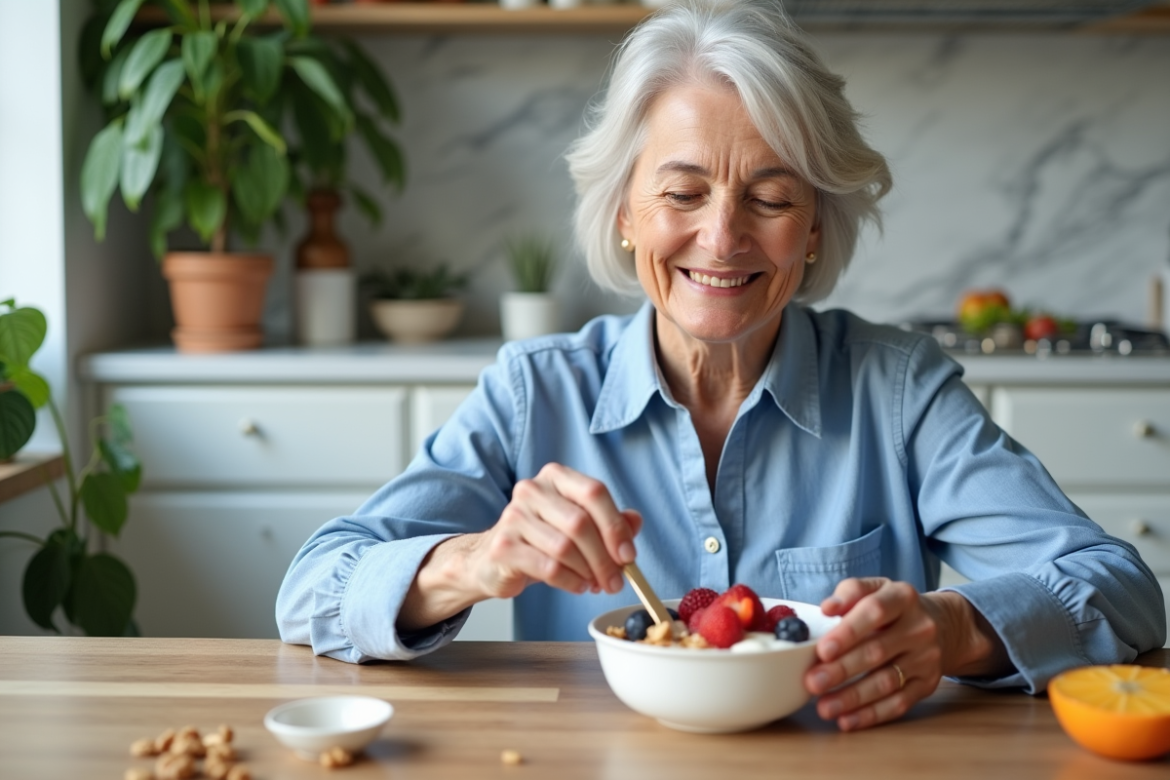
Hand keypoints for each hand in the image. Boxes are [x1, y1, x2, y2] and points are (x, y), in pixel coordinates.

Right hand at [399, 464, 640, 630]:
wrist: (491, 559)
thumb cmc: (541, 540)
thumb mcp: (577, 526)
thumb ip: (608, 522)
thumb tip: (635, 522)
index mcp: (555, 477)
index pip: (594, 492)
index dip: (615, 526)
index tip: (629, 555)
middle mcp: (532, 490)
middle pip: (580, 523)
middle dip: (605, 558)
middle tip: (617, 581)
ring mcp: (513, 516)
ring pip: (565, 548)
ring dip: (588, 572)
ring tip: (595, 583)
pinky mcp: (503, 546)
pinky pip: (548, 567)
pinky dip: (570, 582)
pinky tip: (577, 586)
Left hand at [802, 577, 1005, 731]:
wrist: (941, 625)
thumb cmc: (894, 607)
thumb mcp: (875, 588)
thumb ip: (850, 592)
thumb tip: (828, 608)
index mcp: (903, 597)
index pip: (875, 611)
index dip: (848, 632)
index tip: (823, 650)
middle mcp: (919, 627)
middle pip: (877, 651)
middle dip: (842, 670)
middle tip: (813, 682)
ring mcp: (926, 658)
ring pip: (887, 682)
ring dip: (852, 697)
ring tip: (824, 706)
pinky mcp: (927, 684)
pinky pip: (899, 703)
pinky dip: (871, 715)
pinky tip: (847, 720)